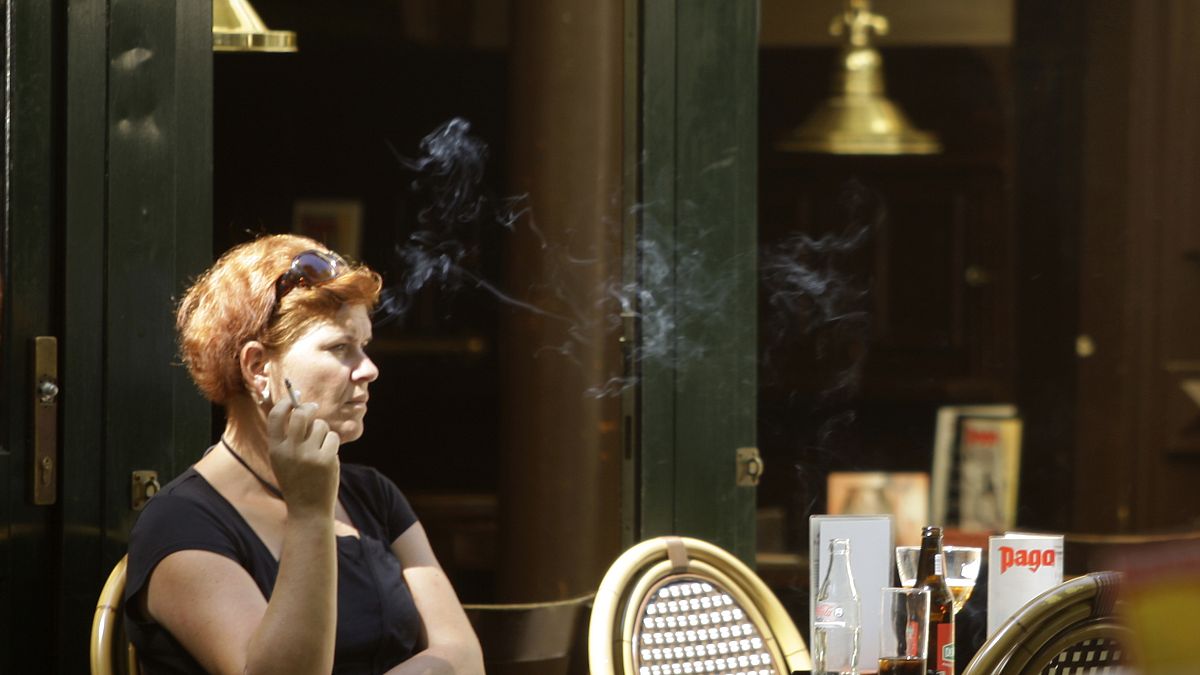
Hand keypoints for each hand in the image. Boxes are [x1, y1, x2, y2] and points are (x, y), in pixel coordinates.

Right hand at [266, 398, 340, 515]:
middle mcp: (290, 450)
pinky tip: (327, 457)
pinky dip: (332, 444)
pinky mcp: (326, 459)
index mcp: (275, 449)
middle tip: (313, 408)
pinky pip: (333, 437)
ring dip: (323, 432)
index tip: (294, 399)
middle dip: (309, 408)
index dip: (285, 404)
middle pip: (301, 414)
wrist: (308, 508)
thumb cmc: (296, 479)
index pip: (276, 416)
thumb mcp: (283, 459)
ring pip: (321, 425)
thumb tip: (300, 407)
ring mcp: (309, 455)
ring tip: (319, 448)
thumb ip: (288, 437)